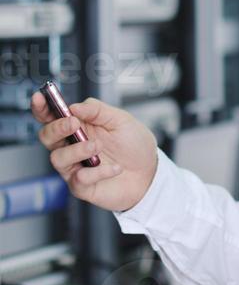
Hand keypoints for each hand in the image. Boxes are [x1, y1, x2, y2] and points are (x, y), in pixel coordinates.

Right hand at [31, 93, 158, 211]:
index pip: (51, 116)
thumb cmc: (134, 145)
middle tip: (75, 124)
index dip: (42, 107)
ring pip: (57, 158)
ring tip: (98, 146)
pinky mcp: (82, 186)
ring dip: (77, 150)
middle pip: (47, 136)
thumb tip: (75, 107)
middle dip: (57, 128)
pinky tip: (115, 168)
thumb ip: (98, 110)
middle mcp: (72, 146)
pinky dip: (98, 172)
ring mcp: (75, 167)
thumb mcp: (121, 120)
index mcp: (78, 127)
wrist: (151, 173)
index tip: (40, 98)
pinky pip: (79, 179)